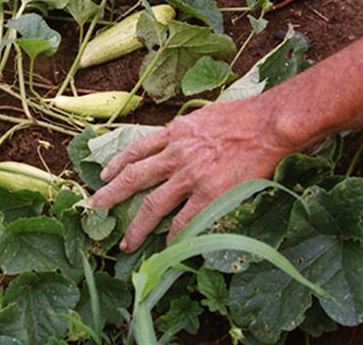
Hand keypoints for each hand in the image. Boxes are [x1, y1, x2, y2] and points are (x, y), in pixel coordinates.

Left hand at [88, 97, 297, 252]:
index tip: (104, 175)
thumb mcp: (205, 116)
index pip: (137, 150)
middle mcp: (175, 154)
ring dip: (136, 227)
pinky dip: (174, 235)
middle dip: (110, 195)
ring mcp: (190, 176)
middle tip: (95, 209)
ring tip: (126, 243)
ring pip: (152, 205)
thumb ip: (189, 129)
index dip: (117, 164)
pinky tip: (168, 246)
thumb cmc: (245, 116)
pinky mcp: (208, 194)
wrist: (267, 124)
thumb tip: (182, 135)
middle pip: (133, 178)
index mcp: (175, 133)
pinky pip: (184, 220)